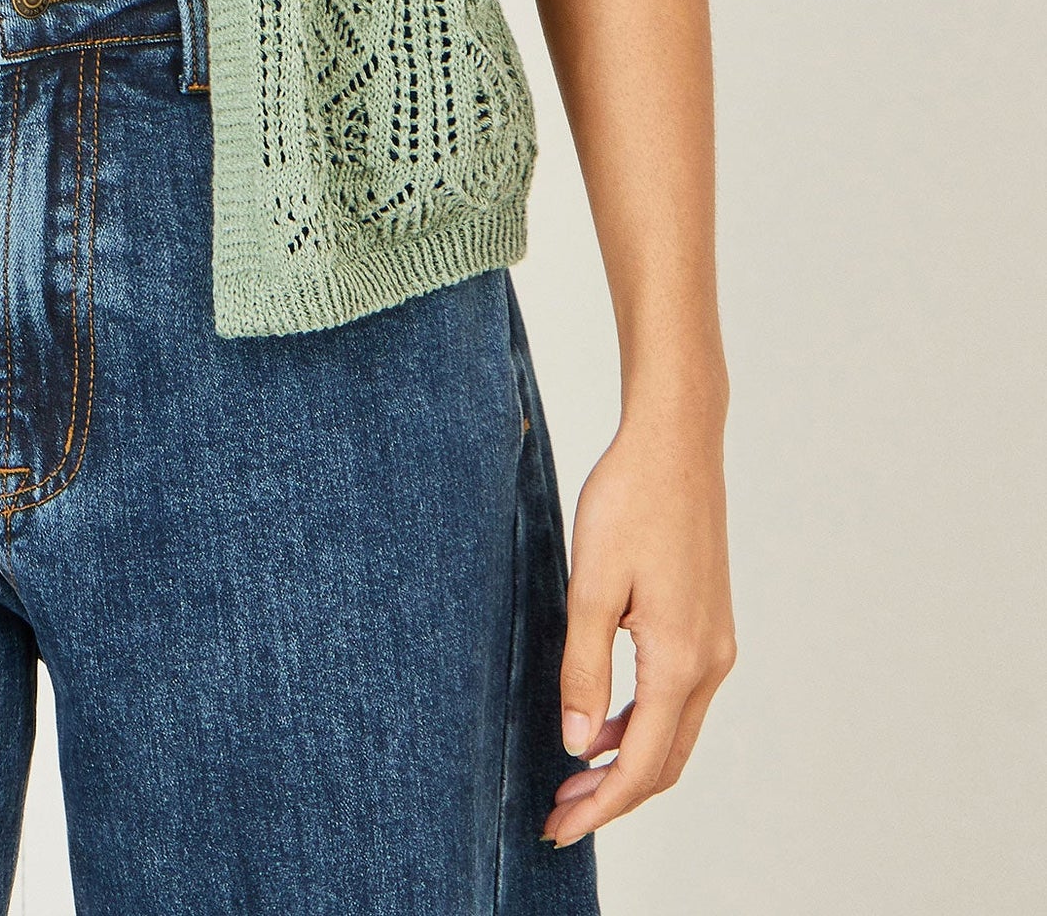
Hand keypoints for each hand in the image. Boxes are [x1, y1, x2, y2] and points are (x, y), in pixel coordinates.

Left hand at [545, 406, 736, 848]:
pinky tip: (604, 725)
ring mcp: (716, 646)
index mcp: (680, 659)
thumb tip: (579, 744)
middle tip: (558, 816)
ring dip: (628, 764)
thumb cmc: (630, 500)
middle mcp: (709, 662)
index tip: (558, 829)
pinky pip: (679, 701)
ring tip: (574, 779)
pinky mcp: (709, 626)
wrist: (676, 444)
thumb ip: (584, 668)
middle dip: (614, 798)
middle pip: (666, 762)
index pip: (642, 763)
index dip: (601, 807)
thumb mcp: (591, 584)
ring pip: (675, 734)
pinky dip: (643, 726)